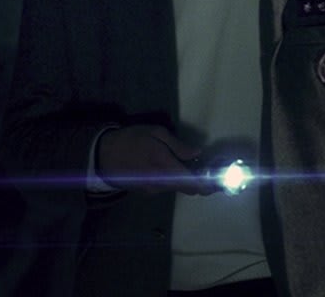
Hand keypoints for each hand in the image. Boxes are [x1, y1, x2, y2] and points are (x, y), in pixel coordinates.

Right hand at [95, 125, 216, 194]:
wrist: (103, 155)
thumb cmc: (131, 139)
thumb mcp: (155, 133)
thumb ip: (177, 145)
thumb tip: (197, 153)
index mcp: (165, 165)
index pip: (193, 182)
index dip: (209, 185)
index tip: (220, 182)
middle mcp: (162, 182)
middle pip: (189, 189)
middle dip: (202, 185)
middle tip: (212, 176)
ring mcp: (154, 189)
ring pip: (178, 188)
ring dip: (187, 181)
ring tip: (193, 169)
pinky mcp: (147, 191)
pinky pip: (166, 187)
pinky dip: (174, 181)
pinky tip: (173, 170)